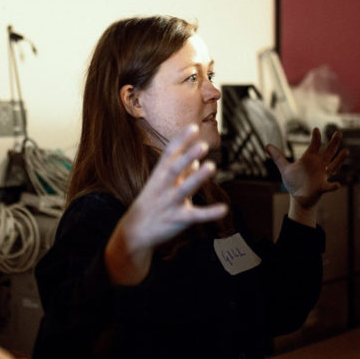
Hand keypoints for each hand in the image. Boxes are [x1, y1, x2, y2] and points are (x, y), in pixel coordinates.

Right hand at [105, 123, 227, 285]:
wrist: (135, 231)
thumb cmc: (152, 202)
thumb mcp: (161, 184)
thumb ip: (181, 172)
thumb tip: (197, 160)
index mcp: (159, 175)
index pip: (169, 154)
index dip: (180, 141)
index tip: (193, 127)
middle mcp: (164, 187)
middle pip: (175, 169)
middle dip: (187, 157)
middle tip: (203, 145)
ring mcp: (170, 203)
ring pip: (184, 189)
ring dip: (197, 178)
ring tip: (211, 166)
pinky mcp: (178, 219)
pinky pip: (195, 215)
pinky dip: (209, 213)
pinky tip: (224, 209)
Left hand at [266, 128, 346, 220]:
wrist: (299, 197)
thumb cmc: (294, 181)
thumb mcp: (285, 168)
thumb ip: (277, 157)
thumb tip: (266, 145)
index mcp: (310, 158)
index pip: (315, 145)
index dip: (316, 138)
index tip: (316, 130)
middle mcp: (319, 165)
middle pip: (328, 152)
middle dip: (333, 143)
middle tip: (338, 132)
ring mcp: (322, 175)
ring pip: (334, 165)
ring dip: (340, 159)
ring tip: (346, 151)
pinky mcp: (322, 187)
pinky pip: (329, 186)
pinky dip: (333, 186)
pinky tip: (337, 185)